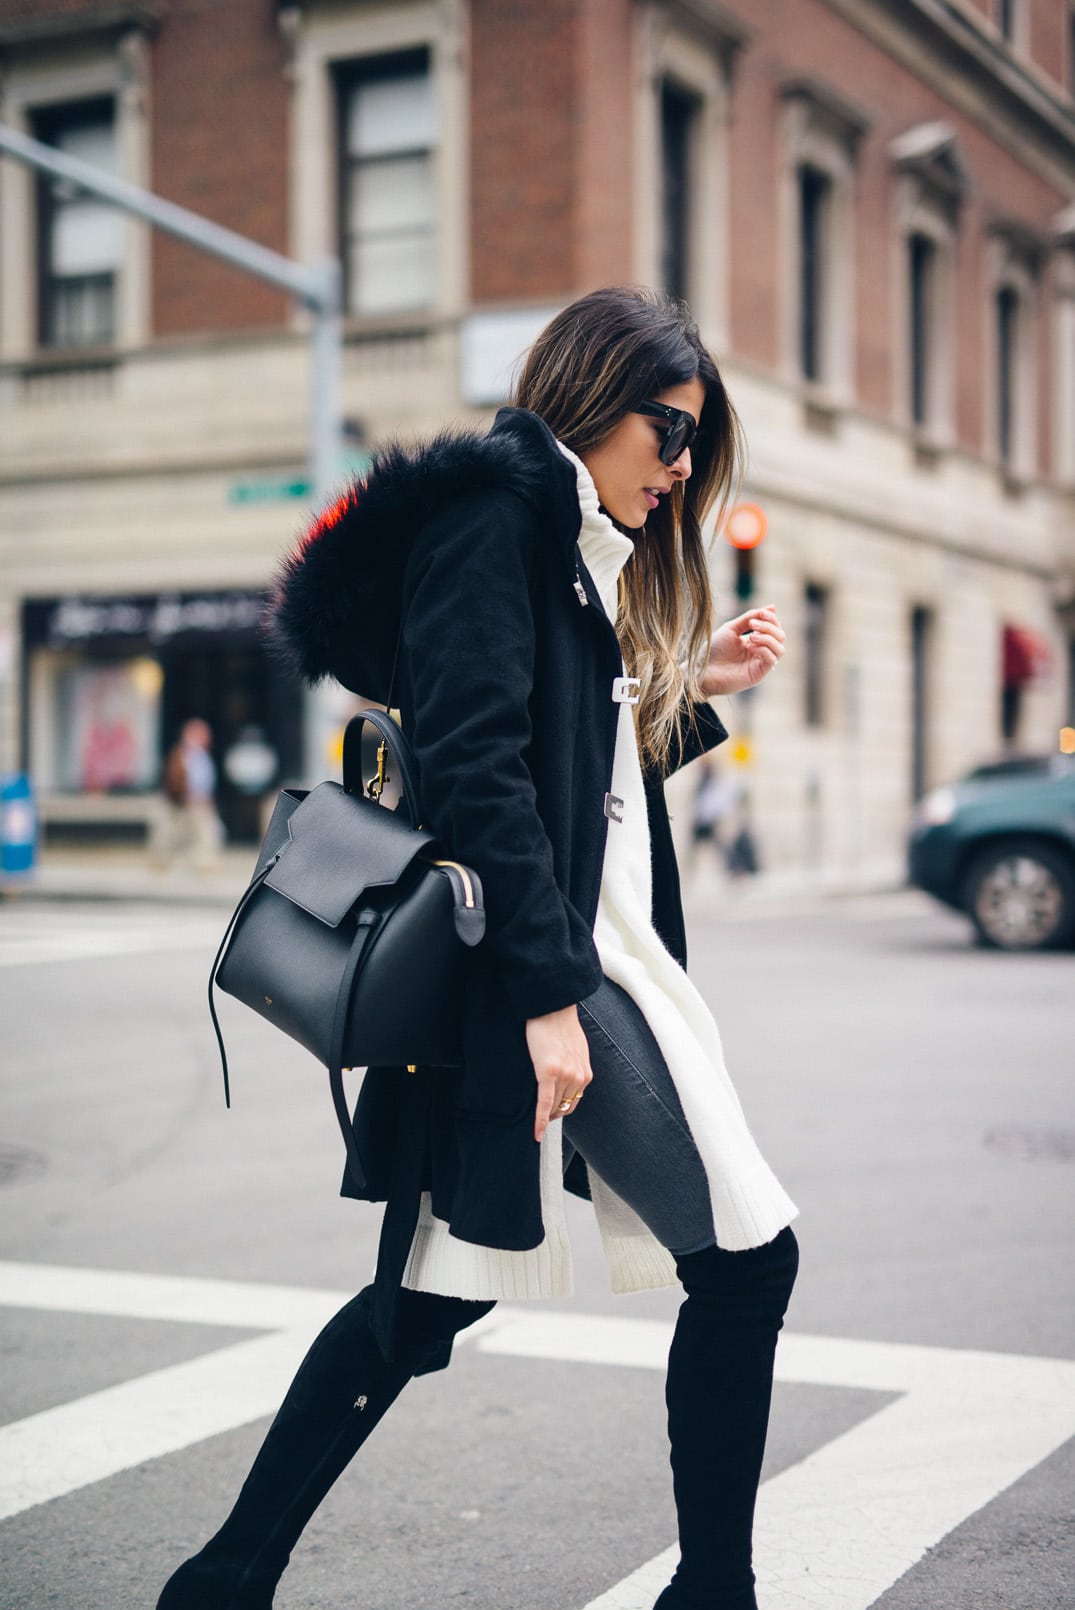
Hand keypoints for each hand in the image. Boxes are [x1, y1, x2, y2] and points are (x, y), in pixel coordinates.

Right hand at [526, 1005, 592, 1141]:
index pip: (573, 1102)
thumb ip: (572, 1068)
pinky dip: (539, 1120)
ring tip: (534, 1122)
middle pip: (563, 1107)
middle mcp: (578, 1077)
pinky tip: (536, 1133)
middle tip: (539, 1120)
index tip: (552, 1116)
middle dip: (551, 1115)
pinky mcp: (548, 1073)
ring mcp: (564, 1076)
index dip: (561, 1110)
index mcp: (585, 1073)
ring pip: (552, 1107)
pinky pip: (544, 1103)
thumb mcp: (575, 1050)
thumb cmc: (560, 1025)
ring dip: (544, 1117)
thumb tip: (564, 1079)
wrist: (553, 1008)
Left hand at [701, 604, 785, 696]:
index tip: (761, 613)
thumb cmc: (715, 649)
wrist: (703, 669)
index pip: (774, 627)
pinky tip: (749, 646)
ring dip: (768, 638)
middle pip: (780, 636)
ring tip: (751, 636)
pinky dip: (764, 649)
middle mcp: (761, 651)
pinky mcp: (758, 674)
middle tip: (752, 624)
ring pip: (780, 648)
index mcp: (755, 639)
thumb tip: (773, 607)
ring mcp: (760, 663)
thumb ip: (750, 618)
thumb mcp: (732, 628)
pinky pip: (772, 659)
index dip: (771, 618)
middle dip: (769, 627)